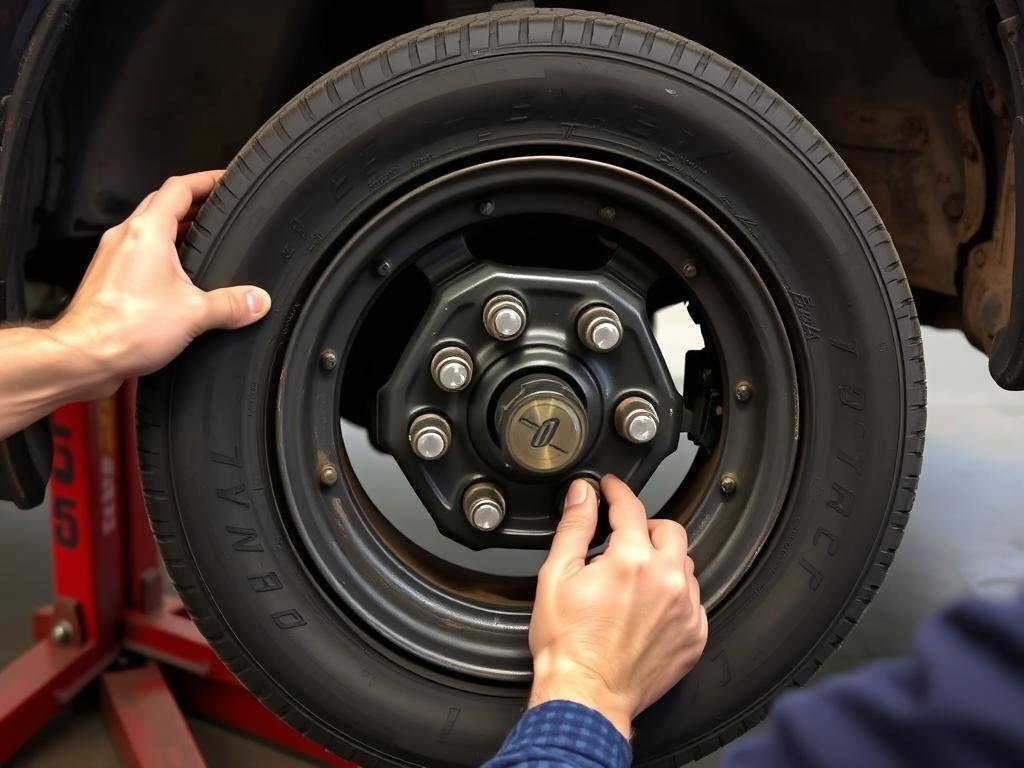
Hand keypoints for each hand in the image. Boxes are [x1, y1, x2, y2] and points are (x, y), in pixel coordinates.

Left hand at [46, 170, 270, 397]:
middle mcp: (125, 237)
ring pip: (147, 228)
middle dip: (192, 203)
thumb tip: (257, 300)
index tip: (223, 180)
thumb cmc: (125, 328)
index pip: (180, 188)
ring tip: (199, 240)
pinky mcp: (107, 278)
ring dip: (173, 228)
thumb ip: (232, 304)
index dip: (205, 180)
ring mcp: (112, 256)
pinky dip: (159, 253)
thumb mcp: (195, 314)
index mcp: (148, 232)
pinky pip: (136, 253)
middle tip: (215, 208)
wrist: (85, 355)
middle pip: (161, 203)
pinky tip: (174, 276)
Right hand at [528, 475, 707, 737]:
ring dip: (663, 561)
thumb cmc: (568, 645)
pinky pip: (694, 600)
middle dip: (646, 527)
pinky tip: (649, 607)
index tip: (610, 488)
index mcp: (631, 560)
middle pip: (669, 530)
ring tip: (634, 578)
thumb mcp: (557, 576)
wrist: (586, 696)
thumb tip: (583, 494)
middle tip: (623, 538)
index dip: (617, 491)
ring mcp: (686, 610)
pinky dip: (675, 595)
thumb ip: (574, 527)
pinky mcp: (694, 635)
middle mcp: (667, 580)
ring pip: (685, 565)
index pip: (630, 508)